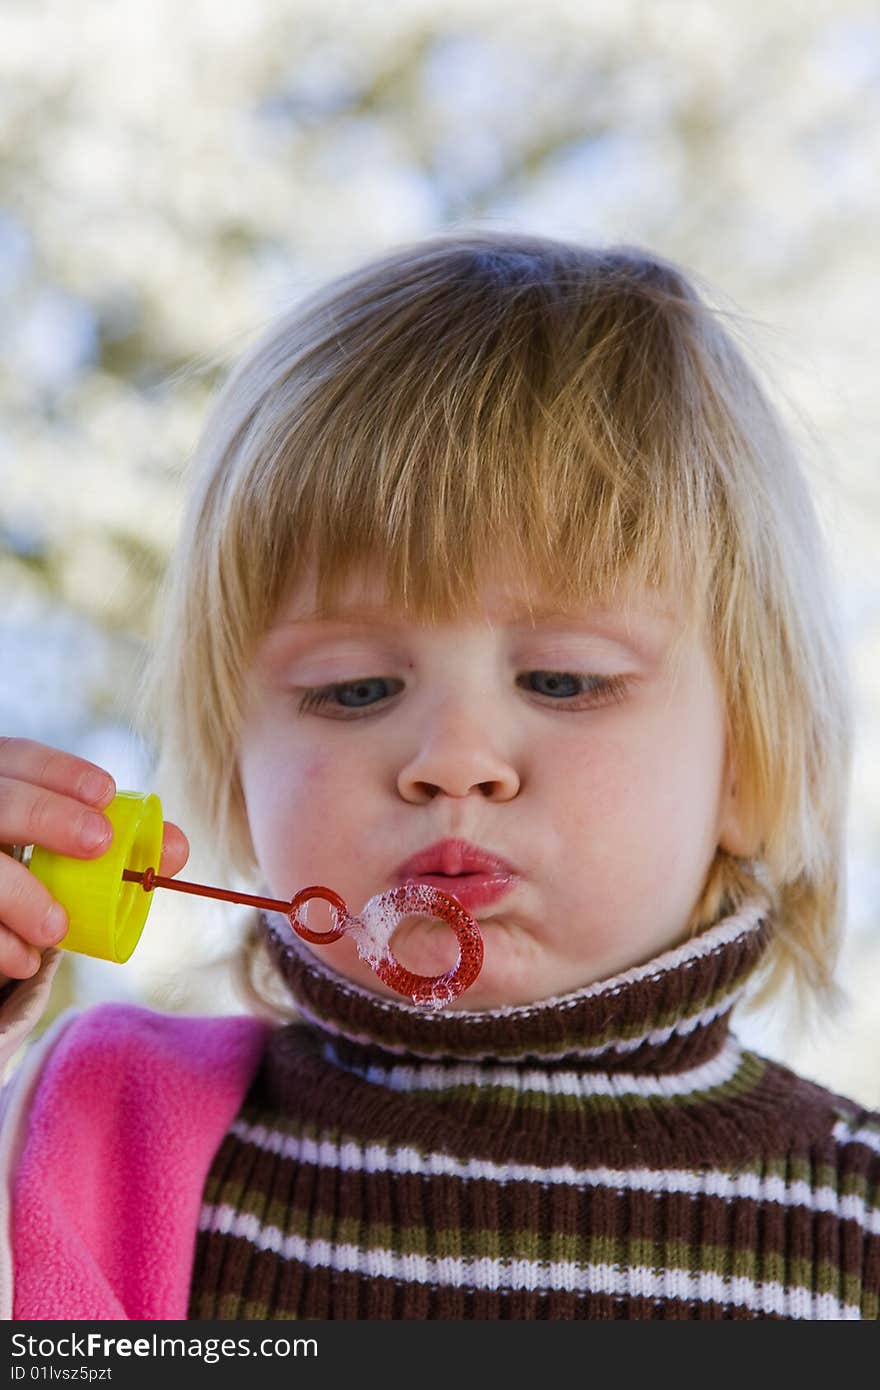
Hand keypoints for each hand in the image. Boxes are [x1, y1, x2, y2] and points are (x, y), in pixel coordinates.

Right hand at [0, 737, 188, 980]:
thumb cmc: (30, 864)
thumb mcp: (65, 845)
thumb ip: (121, 842)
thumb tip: (178, 849)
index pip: (19, 757)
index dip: (61, 771)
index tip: (107, 793)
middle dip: (48, 816)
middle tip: (99, 843)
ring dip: (20, 895)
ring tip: (58, 928)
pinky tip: (26, 959)